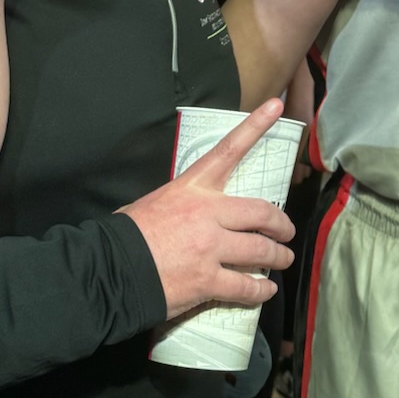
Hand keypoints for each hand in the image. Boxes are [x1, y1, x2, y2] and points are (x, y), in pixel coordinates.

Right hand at [121, 98, 296, 318]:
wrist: (110, 270)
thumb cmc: (128, 235)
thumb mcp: (156, 202)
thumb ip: (183, 203)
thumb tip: (192, 215)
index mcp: (192, 188)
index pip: (229, 149)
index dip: (255, 125)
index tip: (276, 106)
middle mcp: (208, 214)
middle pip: (261, 212)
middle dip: (281, 224)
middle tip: (287, 231)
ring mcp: (211, 248)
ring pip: (260, 251)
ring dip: (277, 257)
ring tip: (283, 260)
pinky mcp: (208, 280)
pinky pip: (245, 287)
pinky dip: (260, 291)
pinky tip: (265, 291)